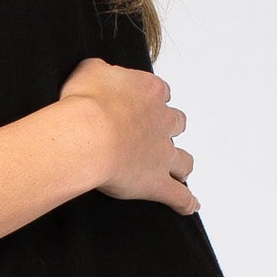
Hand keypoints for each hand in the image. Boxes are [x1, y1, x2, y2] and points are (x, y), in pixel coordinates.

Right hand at [59, 58, 198, 213]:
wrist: (89, 134)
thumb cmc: (86, 102)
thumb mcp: (89, 71)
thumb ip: (101, 70)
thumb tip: (102, 73)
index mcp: (148, 92)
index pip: (159, 92)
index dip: (151, 99)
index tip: (141, 103)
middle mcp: (161, 121)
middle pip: (177, 124)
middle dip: (170, 129)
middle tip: (158, 135)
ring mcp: (162, 154)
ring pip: (183, 160)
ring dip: (182, 165)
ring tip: (178, 170)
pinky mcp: (156, 182)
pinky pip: (178, 196)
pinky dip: (186, 202)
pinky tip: (190, 206)